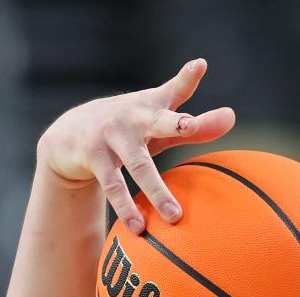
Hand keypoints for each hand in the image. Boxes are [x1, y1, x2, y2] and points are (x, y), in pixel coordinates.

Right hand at [37, 58, 234, 232]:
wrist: (67, 136)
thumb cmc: (128, 129)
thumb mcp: (158, 124)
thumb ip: (195, 124)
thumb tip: (232, 117)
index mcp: (151, 107)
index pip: (174, 91)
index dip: (186, 78)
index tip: (199, 65)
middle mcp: (132, 117)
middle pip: (160, 123)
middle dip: (178, 124)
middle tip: (190, 127)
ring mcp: (111, 137)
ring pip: (138, 165)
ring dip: (156, 190)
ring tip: (174, 216)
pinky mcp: (94, 158)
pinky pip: (114, 186)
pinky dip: (127, 207)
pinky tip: (139, 228)